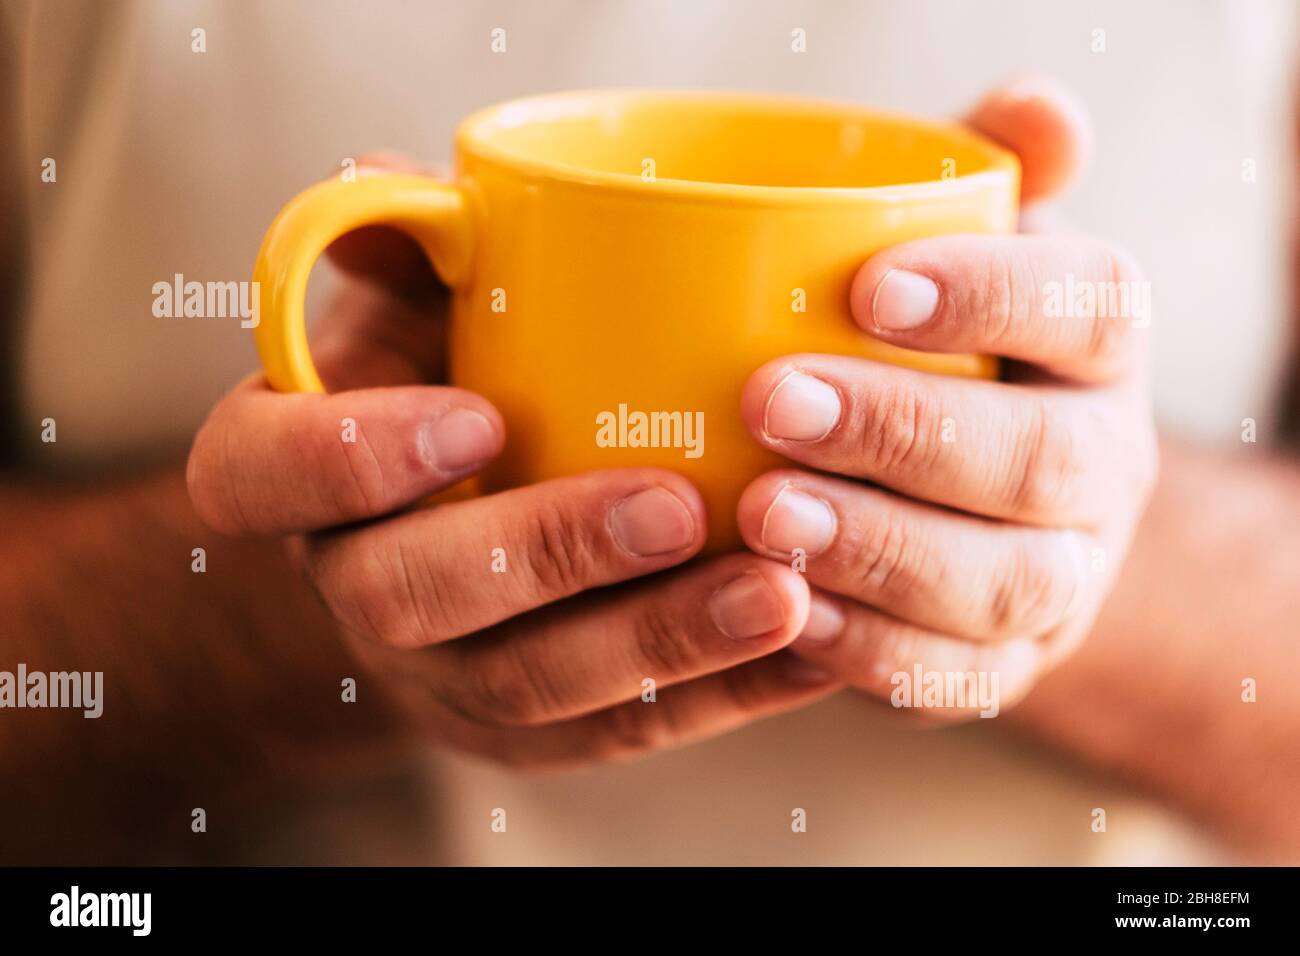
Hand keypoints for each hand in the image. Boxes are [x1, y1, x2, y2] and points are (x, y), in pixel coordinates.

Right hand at [188, 154, 838, 770]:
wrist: (455, 534)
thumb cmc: (442, 384)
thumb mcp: (411, 304)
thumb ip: (412, 247)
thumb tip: (402, 181)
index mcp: (294, 473)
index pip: (260, 476)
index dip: (352, 456)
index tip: (479, 412)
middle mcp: (354, 586)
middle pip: (409, 596)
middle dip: (547, 554)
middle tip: (676, 508)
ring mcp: (440, 677)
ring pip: (529, 686)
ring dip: (659, 642)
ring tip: (780, 591)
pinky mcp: (532, 736)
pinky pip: (618, 734)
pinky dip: (722, 696)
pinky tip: (815, 648)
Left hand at [736, 79, 1157, 720]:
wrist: (971, 498)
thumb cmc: (940, 346)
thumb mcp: (965, 249)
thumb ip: (984, 180)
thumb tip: (1033, 109)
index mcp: (1100, 348)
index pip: (1090, 308)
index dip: (991, 297)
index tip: (866, 288)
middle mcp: (1102, 465)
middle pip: (1039, 458)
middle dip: (905, 433)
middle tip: (772, 403)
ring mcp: (1062, 576)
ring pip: (1002, 582)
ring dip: (879, 551)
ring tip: (763, 520)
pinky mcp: (1003, 665)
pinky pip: (953, 676)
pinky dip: (868, 650)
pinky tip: (783, 613)